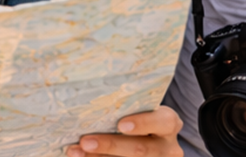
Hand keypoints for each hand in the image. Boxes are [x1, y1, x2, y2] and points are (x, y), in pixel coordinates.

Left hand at [67, 106, 183, 156]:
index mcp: (169, 123)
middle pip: (141, 149)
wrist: (145, 136)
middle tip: (85, 141)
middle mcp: (167, 147)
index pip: (164, 121)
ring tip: (76, 151)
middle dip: (110, 145)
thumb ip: (124, 105)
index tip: (121, 124)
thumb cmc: (137, 115)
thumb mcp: (140, 109)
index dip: (144, 123)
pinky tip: (82, 156)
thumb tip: (89, 95)